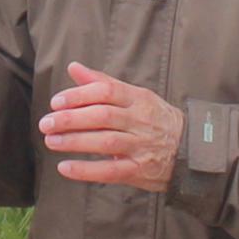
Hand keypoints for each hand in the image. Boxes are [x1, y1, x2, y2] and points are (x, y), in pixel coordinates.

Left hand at [39, 62, 183, 190]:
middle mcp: (141, 121)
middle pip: (102, 116)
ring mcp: (142, 146)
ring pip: (105, 142)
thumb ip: (104, 83)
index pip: (107, 91)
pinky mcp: (140, 170)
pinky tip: (65, 168)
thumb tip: (74, 67)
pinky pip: (111, 171)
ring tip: (51, 141)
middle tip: (46, 123)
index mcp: (139, 99)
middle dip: (71, 119)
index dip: (79, 96)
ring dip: (75, 142)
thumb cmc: (157, 120)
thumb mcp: (136, 97)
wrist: (192, 150)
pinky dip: (86, 170)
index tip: (56, 102)